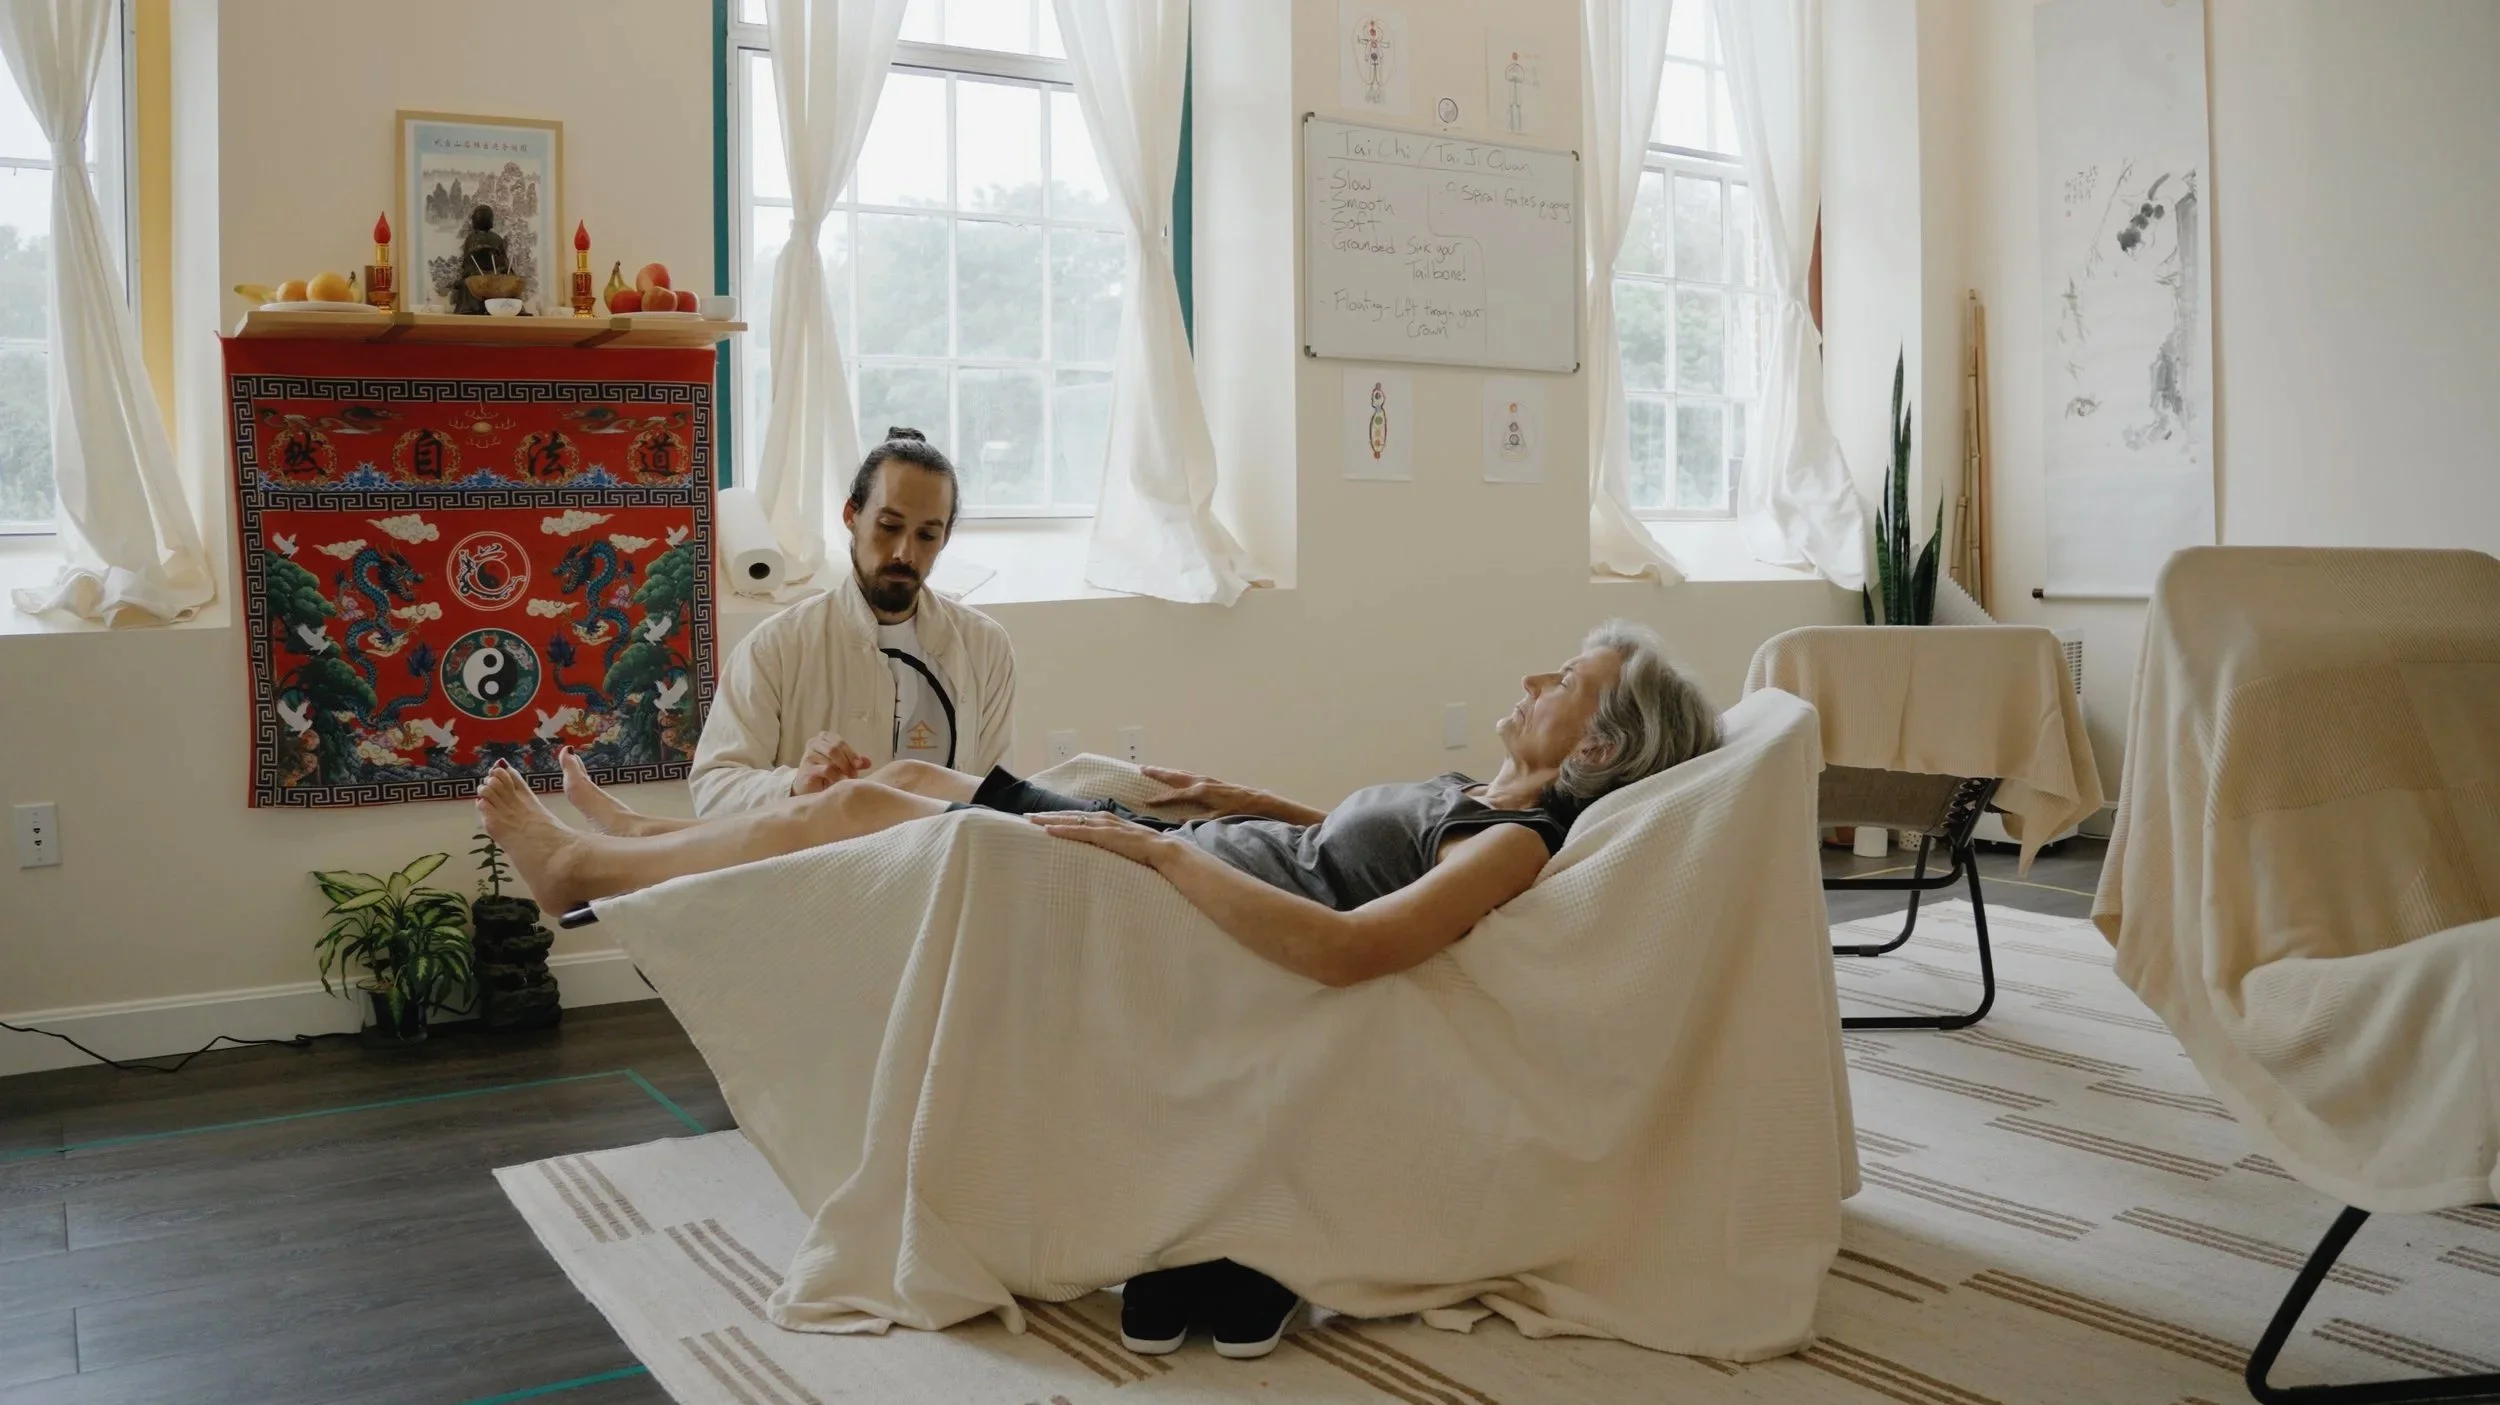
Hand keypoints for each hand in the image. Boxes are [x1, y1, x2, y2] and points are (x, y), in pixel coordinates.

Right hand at [793, 731, 871, 794]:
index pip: (839, 742)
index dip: (851, 754)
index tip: (859, 765)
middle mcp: (813, 744)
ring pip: (830, 759)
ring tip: (846, 778)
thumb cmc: (826, 773)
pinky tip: (837, 782)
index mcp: (823, 738)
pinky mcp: (806, 771)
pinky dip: (835, 776)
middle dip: (847, 762)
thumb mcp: (843, 765)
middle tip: (854, 774)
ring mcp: (808, 757)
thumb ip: (855, 762)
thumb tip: (868, 762)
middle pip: (834, 748)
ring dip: (842, 770)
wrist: (808, 788)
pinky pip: (826, 770)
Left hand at [1029, 811, 1174, 867]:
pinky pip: (1081, 831)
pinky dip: (1064, 830)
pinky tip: (1049, 830)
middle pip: (1071, 815)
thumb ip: (1114, 847)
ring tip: (1032, 821)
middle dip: (1049, 816)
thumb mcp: (1126, 848)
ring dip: (1051, 820)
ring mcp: (1106, 827)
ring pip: (1072, 820)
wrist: (1167, 852)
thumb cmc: (1149, 854)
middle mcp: (1105, 820)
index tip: (1043, 820)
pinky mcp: (1107, 836)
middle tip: (1027, 816)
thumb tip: (1103, 857)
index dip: (1061, 818)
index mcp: (1109, 822)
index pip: (1080, 817)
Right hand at [1138, 765, 1263, 817]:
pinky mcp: (1210, 780)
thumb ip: (1198, 818)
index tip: (1145, 801)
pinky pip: (1188, 775)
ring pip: (1181, 773)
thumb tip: (1180, 821)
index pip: (1174, 794)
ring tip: (1152, 769)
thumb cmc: (1238, 811)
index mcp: (1200, 792)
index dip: (1160, 799)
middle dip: (1157, 773)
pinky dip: (1177, 774)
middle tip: (1141, 768)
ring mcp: (1206, 779)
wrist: (1257, 801)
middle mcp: (1201, 782)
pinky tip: (1175, 775)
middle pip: (1174, 776)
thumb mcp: (1217, 818)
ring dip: (1166, 771)